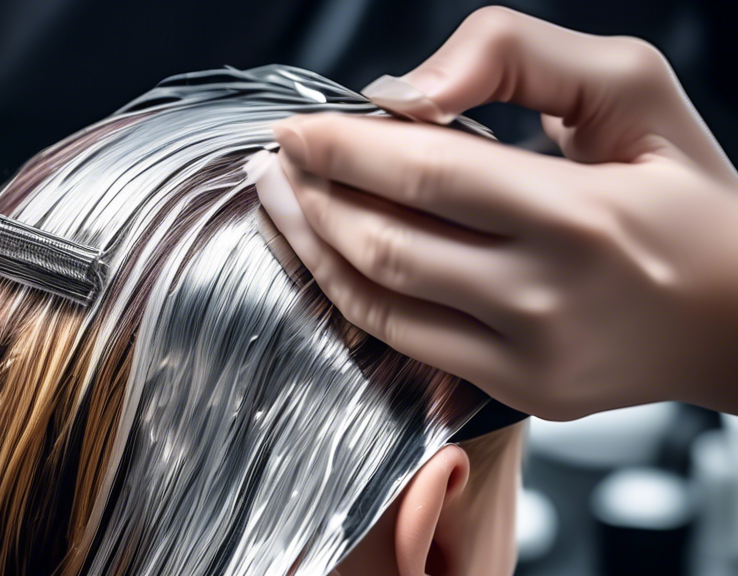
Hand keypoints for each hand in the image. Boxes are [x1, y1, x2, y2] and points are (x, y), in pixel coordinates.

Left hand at [253, 6, 737, 419]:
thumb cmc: (691, 197)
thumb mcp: (631, 88)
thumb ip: (516, 58)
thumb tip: (404, 93)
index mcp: (583, 216)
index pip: (427, 173)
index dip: (343, 148)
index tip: (297, 128)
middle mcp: (549, 298)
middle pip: (387, 242)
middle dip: (313, 197)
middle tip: (278, 161)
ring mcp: (530, 359)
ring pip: (380, 303)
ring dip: (315, 248)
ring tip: (285, 204)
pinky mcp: (520, 392)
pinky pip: (406, 342)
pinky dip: (352, 295)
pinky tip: (330, 256)